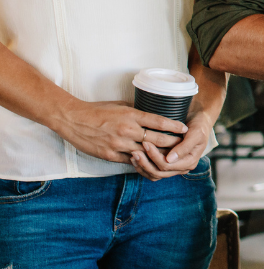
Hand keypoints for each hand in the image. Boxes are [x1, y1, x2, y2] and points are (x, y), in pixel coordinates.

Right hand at [52, 99, 188, 163]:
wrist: (73, 120)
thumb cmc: (98, 110)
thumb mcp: (120, 105)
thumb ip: (136, 112)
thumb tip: (152, 114)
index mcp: (131, 115)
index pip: (158, 121)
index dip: (173, 126)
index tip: (185, 129)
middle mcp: (127, 130)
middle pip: (156, 139)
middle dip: (172, 143)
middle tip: (184, 145)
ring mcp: (118, 144)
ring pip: (145, 153)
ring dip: (159, 155)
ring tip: (172, 156)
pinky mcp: (110, 155)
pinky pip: (131, 161)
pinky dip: (142, 162)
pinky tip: (152, 163)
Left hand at [131, 109, 214, 179]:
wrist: (199, 121)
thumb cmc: (198, 125)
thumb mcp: (196, 133)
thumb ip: (184, 147)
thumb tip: (170, 159)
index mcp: (189, 162)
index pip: (167, 165)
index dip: (155, 156)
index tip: (145, 143)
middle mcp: (182, 168)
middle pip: (159, 172)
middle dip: (145, 163)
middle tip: (135, 151)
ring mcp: (174, 167)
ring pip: (154, 174)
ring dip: (142, 166)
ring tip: (133, 155)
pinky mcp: (167, 164)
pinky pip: (153, 171)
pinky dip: (143, 167)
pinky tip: (135, 159)